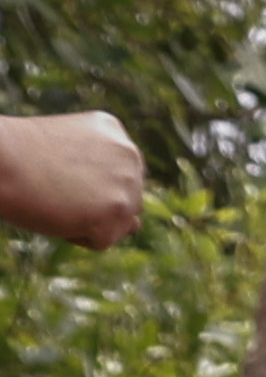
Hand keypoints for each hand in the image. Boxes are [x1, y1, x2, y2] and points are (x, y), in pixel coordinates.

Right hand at [0, 114, 145, 249]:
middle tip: (53, 187)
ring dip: (88, 221)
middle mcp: (130, 156)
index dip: (83, 184)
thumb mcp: (68, 154)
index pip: (116, 179)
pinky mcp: (117, 213)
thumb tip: (137, 227)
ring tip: (56, 198)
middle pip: (124, 203)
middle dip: (92, 204)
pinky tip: (55, 211)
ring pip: (118, 225)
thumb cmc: (17, 156)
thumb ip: (103, 178)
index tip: (56, 174)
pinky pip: (100, 241)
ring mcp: (128, 185)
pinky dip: (75, 236)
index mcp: (116, 135)